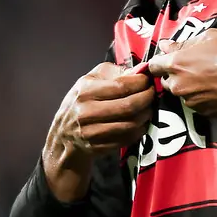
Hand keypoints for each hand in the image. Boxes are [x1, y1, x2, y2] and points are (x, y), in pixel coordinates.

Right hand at [43, 62, 154, 201]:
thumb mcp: (91, 80)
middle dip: (148, 98)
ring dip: (146, 115)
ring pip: (131, 123)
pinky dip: (140, 129)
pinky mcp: (99, 147)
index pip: (122, 85)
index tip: (148, 80)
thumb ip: (115, 73)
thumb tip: (140, 70)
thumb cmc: (81, 101)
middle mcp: (86, 112)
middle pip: (129, 106)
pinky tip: (141, 122)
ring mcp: (92, 132)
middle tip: (154, 93)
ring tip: (149, 107)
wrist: (63, 135)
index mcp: (85, 90)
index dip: (141, 82)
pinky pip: (128, 138)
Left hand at [147, 29, 216, 117]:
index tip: (168, 60)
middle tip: (195, 67)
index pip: (153, 66)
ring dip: (190, 87)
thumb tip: (165, 46)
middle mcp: (180, 86)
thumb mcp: (210, 37)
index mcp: (177, 64)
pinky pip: (197, 104)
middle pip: (167, 81)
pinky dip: (203, 97)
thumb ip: (183, 43)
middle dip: (176, 75)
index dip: (160, 62)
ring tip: (210, 78)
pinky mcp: (205, 113)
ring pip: (183, 94)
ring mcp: (192, 102)